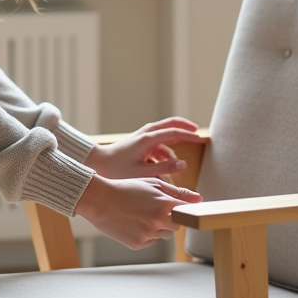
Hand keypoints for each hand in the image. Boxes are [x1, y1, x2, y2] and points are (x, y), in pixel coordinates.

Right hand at [73, 175, 201, 249]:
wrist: (99, 200)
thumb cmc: (126, 188)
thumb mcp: (152, 183)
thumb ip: (177, 192)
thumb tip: (198, 199)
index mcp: (164, 205)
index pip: (188, 213)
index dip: (186, 211)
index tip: (185, 210)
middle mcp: (158, 222)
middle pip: (176, 226)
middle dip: (169, 218)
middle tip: (153, 208)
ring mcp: (148, 235)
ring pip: (163, 234)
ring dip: (157, 226)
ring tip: (140, 214)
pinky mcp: (137, 244)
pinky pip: (149, 241)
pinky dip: (145, 234)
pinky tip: (133, 222)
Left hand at [84, 117, 205, 178]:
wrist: (97, 164)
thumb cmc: (116, 169)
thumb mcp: (141, 172)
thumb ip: (164, 168)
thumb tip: (184, 163)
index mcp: (147, 139)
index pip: (173, 132)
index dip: (189, 135)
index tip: (201, 138)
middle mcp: (146, 134)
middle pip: (170, 124)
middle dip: (184, 127)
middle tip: (197, 133)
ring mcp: (143, 137)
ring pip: (164, 138)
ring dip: (173, 147)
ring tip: (179, 164)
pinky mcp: (140, 143)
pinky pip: (157, 145)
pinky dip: (164, 153)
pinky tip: (165, 167)